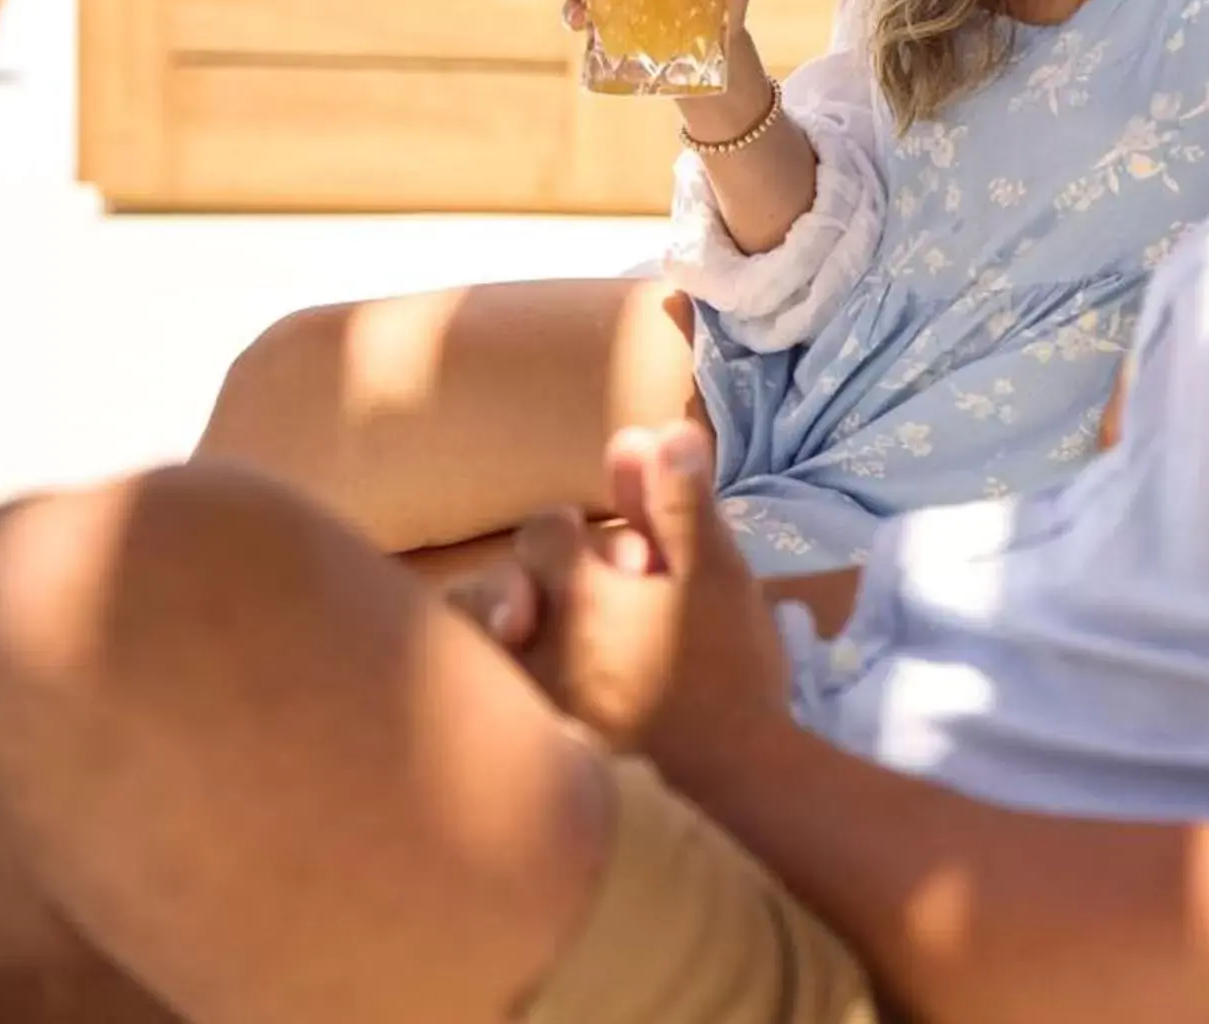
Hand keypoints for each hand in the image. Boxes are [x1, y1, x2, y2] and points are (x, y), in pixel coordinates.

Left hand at [467, 424, 791, 781]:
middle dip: (525, 580)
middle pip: (486, 589)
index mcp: (576, 595)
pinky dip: (503, 685)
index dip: (583, 530)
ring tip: (551, 636)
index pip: (546, 531)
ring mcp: (529, 700)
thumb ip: (680, 502)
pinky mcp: (539, 745)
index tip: (628, 553)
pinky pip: (489, 706)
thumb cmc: (727, 667)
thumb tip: (656, 431)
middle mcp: (533, 645)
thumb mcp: (717, 573)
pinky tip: (551, 691)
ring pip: (476, 648)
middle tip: (587, 594)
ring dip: (505, 628)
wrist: (732, 778)